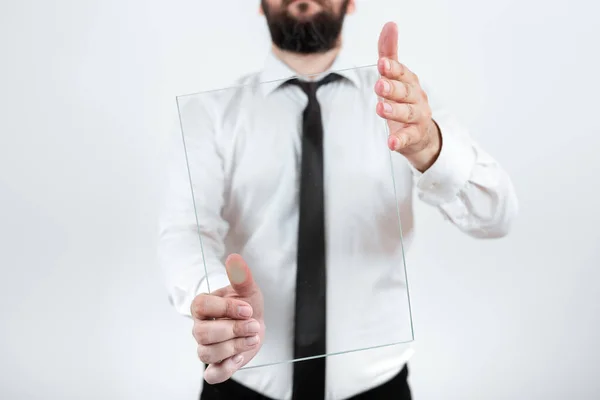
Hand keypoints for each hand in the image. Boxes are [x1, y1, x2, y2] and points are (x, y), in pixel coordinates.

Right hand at [190, 254, 264, 383]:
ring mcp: (206, 347)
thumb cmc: (246, 304)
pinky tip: (240, 358)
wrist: (254, 322)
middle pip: (201, 333)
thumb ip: (240, 275)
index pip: (202, 306)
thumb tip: (234, 258)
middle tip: (254, 325)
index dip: (225, 308)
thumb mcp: (247, 288)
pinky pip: (211, 374)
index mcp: (203, 307)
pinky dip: (225, 369)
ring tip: (253, 338)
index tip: (248, 308)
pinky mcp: (217, 364)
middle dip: (232, 330)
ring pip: (206, 353)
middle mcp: (200, 328)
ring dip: (233, 347)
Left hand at [374, 21, 441, 171]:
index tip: (382, 63)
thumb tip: (390, 25)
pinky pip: (407, 138)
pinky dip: (399, 140)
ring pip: (406, 113)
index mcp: (409, 82)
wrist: (421, 134)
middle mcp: (416, 98)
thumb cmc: (404, 101)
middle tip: (379, 85)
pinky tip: (391, 142)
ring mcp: (417, 117)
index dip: (392, 69)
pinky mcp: (414, 136)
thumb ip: (389, 53)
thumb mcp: (395, 78)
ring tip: (380, 109)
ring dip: (393, 111)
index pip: (402, 73)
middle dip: (392, 88)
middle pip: (404, 92)